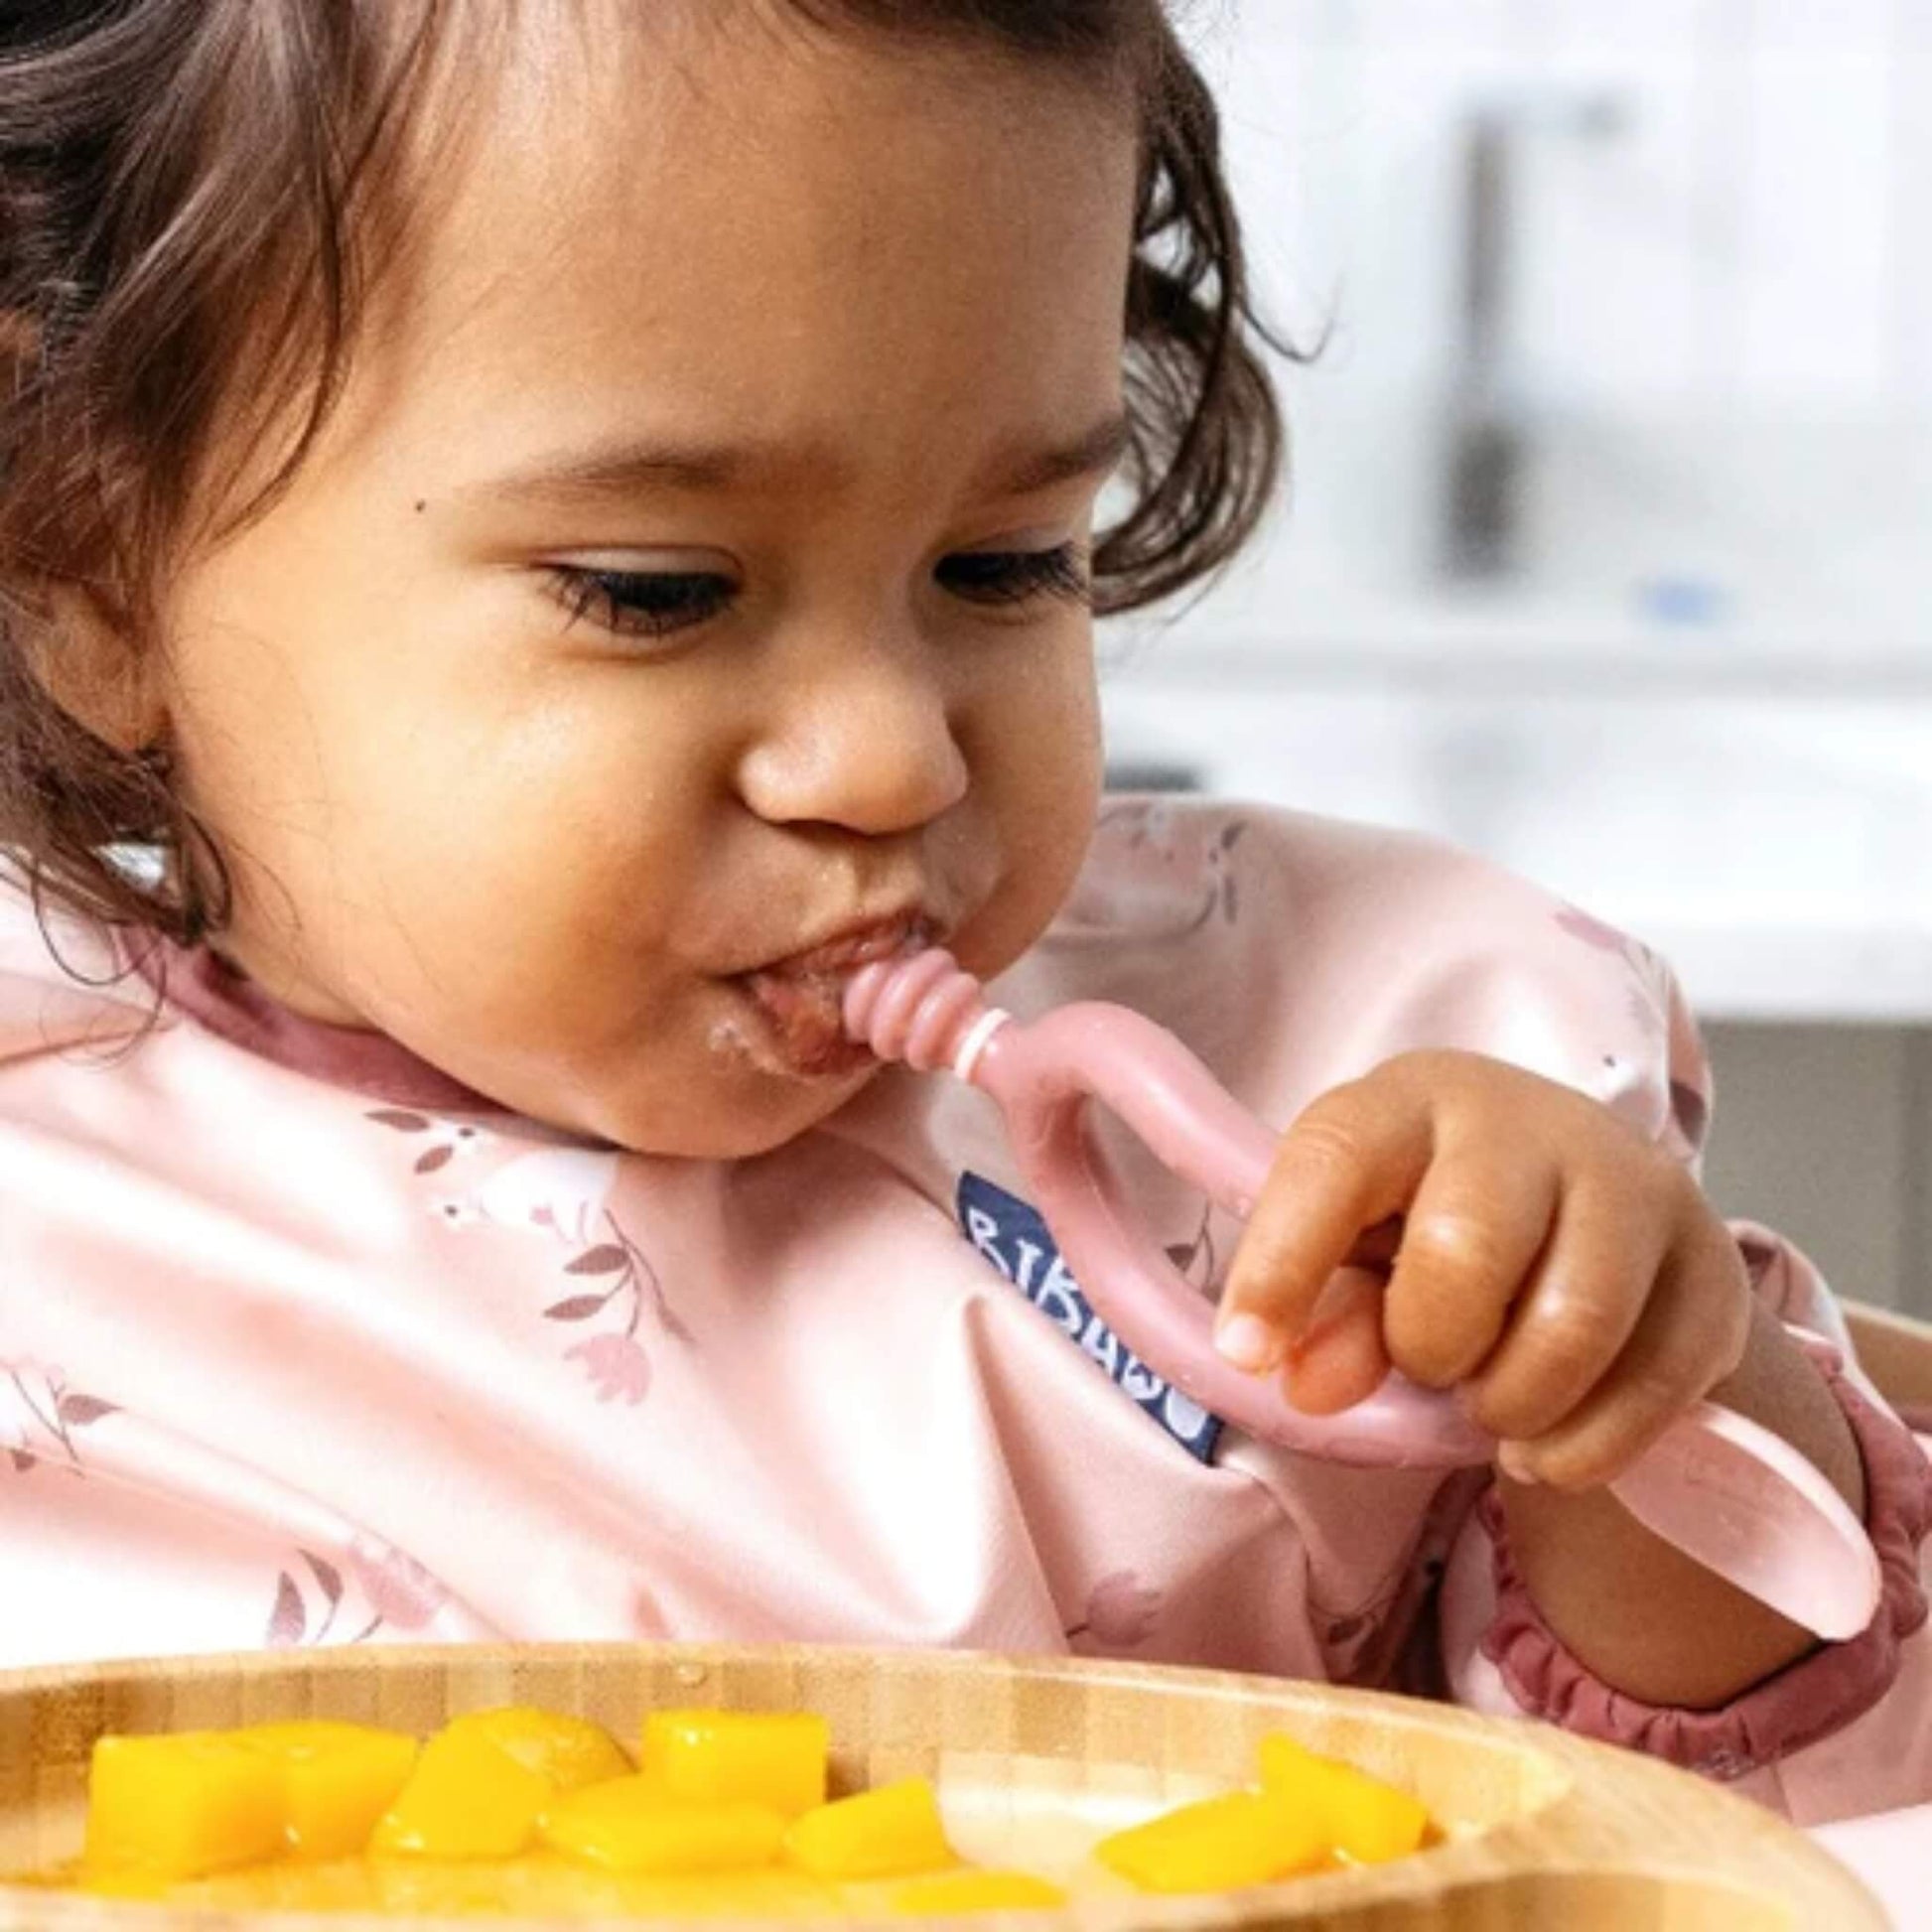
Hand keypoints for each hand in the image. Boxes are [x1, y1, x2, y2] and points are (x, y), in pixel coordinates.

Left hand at [1215, 1050, 1753, 1488]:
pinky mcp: (1712, 1268)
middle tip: (1426, 1363)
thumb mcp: (1362, 1260)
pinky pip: (1651, 1386)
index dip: (1283, 1263)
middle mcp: (1530, 1120)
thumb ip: (1327, 1317)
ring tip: (1488, 1407)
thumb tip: (1301, 1381)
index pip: (1336, 1161)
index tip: (1248, 1354)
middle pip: (1466, 1249)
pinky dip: (1582, 1446)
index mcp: (1413, 1099)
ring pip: (1573, 1323)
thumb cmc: (1435, 1235)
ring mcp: (1636, 1184)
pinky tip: (1547, 1440)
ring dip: (1510, 1404)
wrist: (1587, 1228)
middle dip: (1428, 1341)